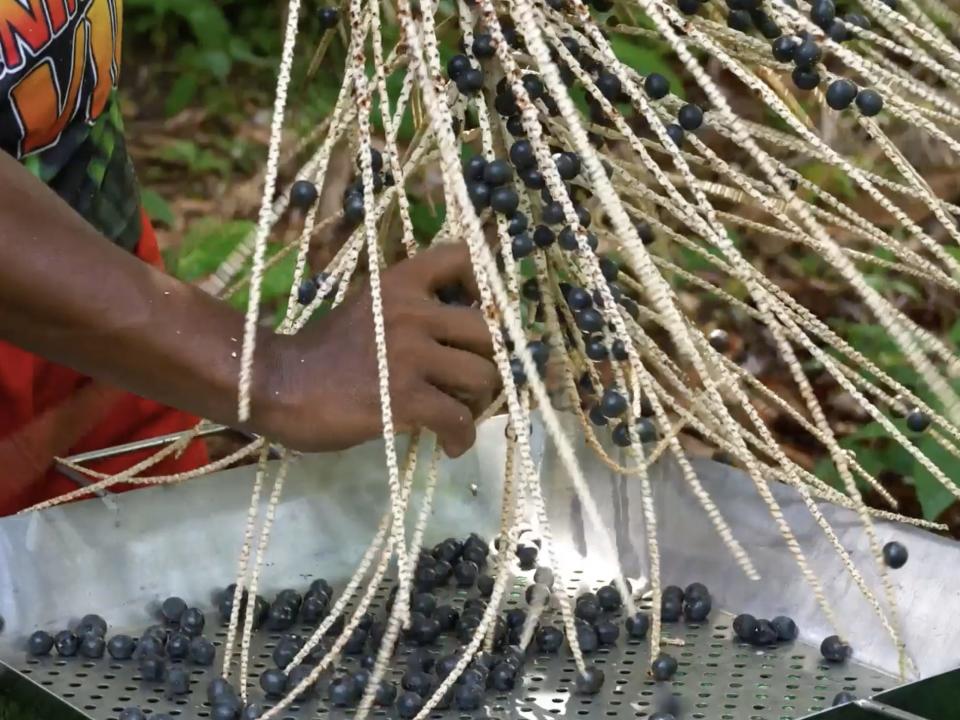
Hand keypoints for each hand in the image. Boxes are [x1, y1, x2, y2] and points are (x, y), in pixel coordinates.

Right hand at [256, 243, 499, 456]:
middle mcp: (412, 311)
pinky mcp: (405, 399)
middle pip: (487, 331)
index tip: (477, 312)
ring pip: (483, 376)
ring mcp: (410, 355)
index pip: (462, 257)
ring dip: (476, 401)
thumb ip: (407, 312)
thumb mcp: (366, 310)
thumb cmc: (321, 354)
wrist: (277, 385)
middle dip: (486, 361)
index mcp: (399, 283)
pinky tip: (449, 445)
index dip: (483, 285)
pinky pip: (458, 419)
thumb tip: (457, 339)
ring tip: (456, 413)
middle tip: (467, 383)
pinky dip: (461, 436)